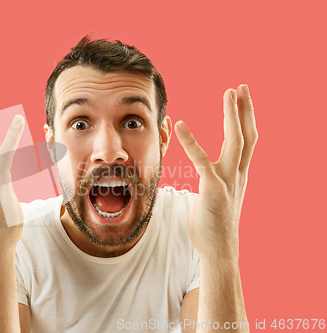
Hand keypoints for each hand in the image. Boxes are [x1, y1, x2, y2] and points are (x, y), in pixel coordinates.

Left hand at [175, 84, 257, 261]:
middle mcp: (238, 174)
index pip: (247, 140)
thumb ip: (217, 181)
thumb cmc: (215, 224)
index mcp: (239, 174)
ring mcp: (228, 180)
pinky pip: (202, 160)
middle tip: (241, 87)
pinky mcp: (213, 188)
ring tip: (229, 93)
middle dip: (245, 109)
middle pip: (247, 135)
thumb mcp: (219, 196)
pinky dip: (191, 142)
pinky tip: (180, 126)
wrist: (220, 250)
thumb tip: (210, 175)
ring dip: (232, 115)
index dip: (246, 118)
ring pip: (235, 141)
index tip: (242, 99)